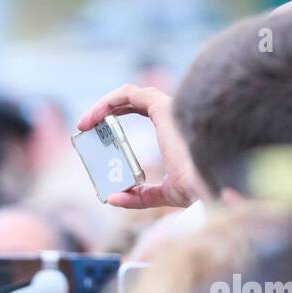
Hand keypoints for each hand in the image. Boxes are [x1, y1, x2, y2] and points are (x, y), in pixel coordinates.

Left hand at [76, 84, 200, 209]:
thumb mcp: (163, 195)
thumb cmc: (194, 190)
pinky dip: (108, 102)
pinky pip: (130, 94)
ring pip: (130, 95)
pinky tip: (92, 118)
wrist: (207, 185)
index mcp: (174, 129)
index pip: (143, 111)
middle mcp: (173, 114)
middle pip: (133, 103)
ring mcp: (169, 109)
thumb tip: (113, 198)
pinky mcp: (163, 107)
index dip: (118, 118)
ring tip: (84, 124)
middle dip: (107, 112)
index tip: (96, 134)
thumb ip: (140, 196)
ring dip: (104, 105)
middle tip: (85, 129)